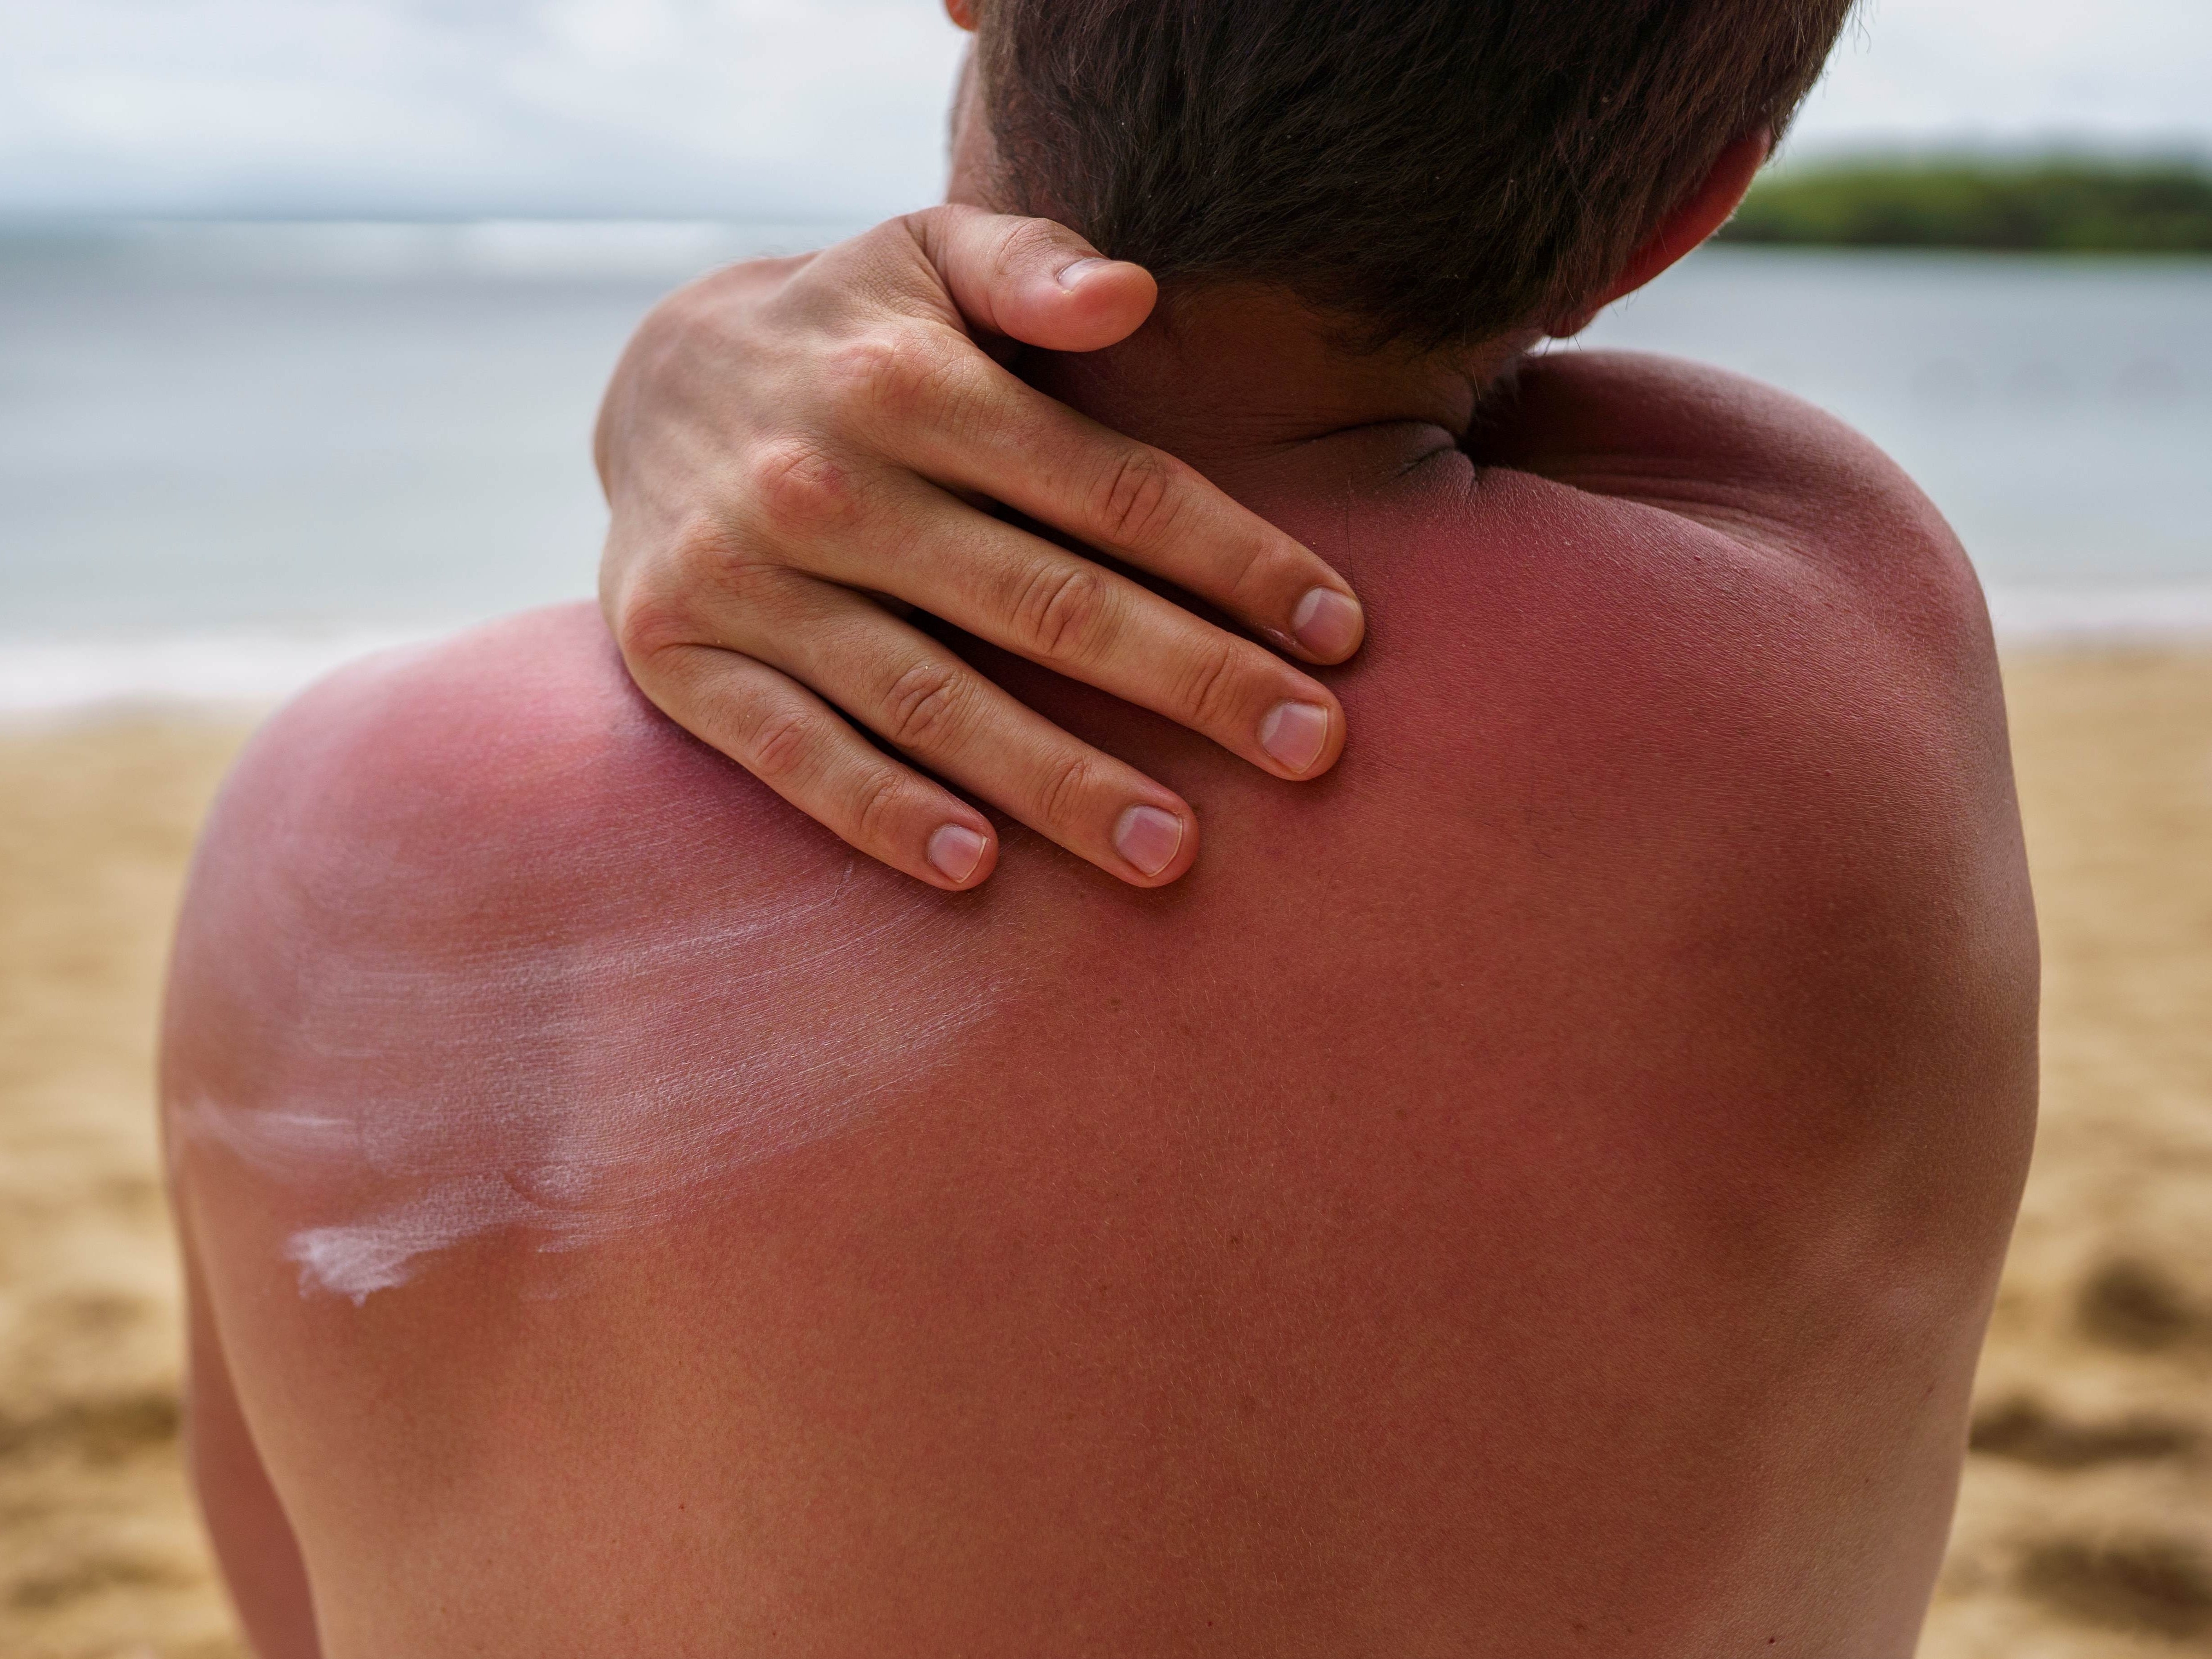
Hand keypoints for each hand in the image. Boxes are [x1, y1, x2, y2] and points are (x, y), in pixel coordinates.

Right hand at [594, 205, 1364, 890]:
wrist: (647, 381)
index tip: (1339, 632)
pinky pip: (793, 752)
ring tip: (1172, 852)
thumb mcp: (923, 253)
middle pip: (1044, 603)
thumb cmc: (845, 333)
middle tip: (1310, 749)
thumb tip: (1137, 292)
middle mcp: (826, 482)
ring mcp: (745, 580)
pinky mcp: (679, 658)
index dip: (1234, 561)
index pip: (1109, 487)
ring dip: (1058, 782)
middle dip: (1192, 681)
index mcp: (911, 383)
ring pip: (930, 699)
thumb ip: (1031, 261)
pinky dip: (881, 812)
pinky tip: (976, 869)